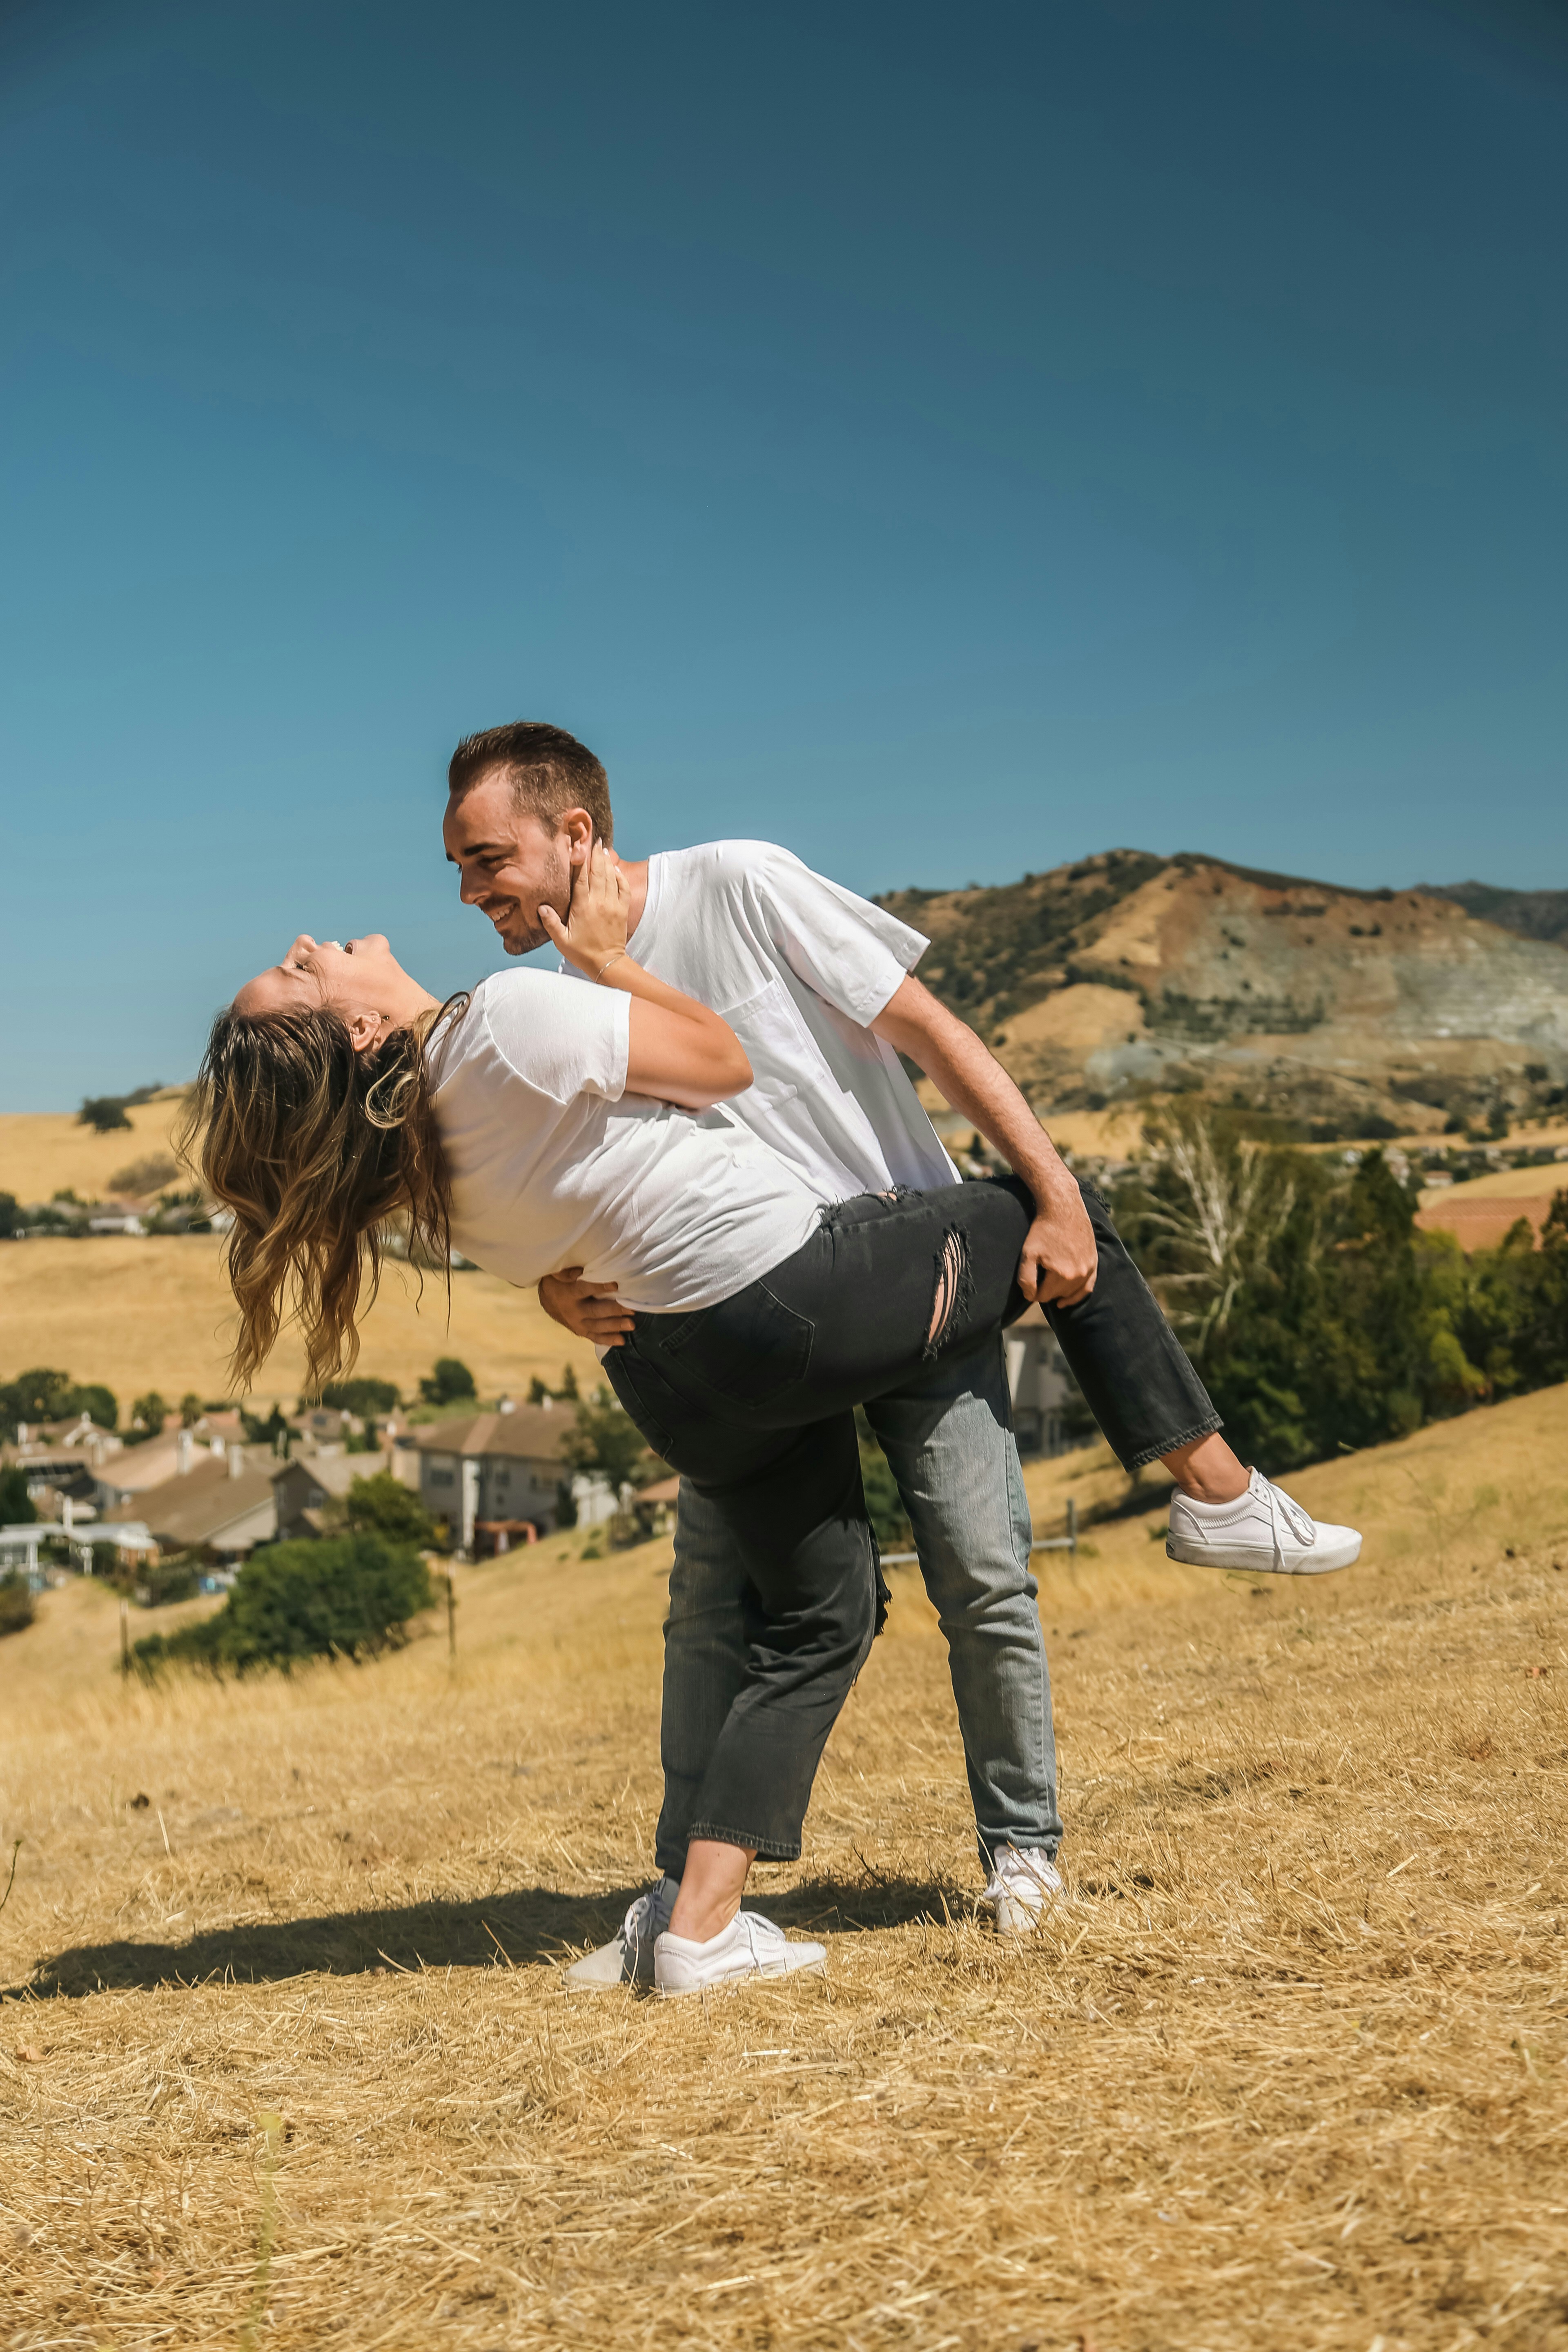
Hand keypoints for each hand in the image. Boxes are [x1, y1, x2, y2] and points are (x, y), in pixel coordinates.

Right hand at [538, 1267, 636, 1346]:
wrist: (547, 1300)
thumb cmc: (556, 1282)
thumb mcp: (556, 1273)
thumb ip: (566, 1272)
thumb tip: (579, 1272)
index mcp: (568, 1294)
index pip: (584, 1290)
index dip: (599, 1287)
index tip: (616, 1285)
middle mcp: (573, 1311)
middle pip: (595, 1311)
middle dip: (614, 1311)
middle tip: (631, 1310)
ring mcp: (577, 1324)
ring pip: (597, 1326)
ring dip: (614, 1326)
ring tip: (631, 1325)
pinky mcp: (581, 1331)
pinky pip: (594, 1337)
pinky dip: (607, 1340)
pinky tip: (622, 1341)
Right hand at [539, 839, 627, 979]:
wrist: (607, 963)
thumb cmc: (581, 952)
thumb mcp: (561, 940)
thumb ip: (551, 922)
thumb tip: (541, 906)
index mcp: (582, 906)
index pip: (580, 876)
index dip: (579, 859)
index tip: (578, 845)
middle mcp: (599, 901)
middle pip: (598, 871)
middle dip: (596, 853)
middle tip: (594, 838)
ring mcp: (613, 904)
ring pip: (611, 876)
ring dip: (607, 861)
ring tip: (603, 848)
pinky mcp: (622, 910)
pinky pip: (623, 888)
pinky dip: (620, 876)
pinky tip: (615, 869)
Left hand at [1015, 1167, 1096, 1308]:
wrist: (1063, 1209)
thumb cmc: (1042, 1230)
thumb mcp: (1027, 1254)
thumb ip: (1026, 1279)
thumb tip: (1031, 1297)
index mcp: (1062, 1275)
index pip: (1043, 1296)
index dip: (1033, 1291)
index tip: (1030, 1282)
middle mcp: (1079, 1275)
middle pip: (1058, 1295)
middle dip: (1047, 1290)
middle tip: (1039, 1278)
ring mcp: (1089, 1269)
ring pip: (1071, 1292)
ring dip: (1060, 1292)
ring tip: (1050, 1289)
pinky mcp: (1094, 1262)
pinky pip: (1088, 1287)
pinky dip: (1077, 1294)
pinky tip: (1067, 1300)